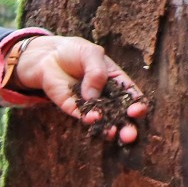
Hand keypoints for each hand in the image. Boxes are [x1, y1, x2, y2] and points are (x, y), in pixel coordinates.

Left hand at [12, 35, 149, 143]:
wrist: (49, 55)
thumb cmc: (75, 51)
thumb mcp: (91, 54)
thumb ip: (96, 72)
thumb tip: (93, 96)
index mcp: (117, 81)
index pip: (132, 96)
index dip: (137, 105)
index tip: (135, 110)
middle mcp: (106, 96)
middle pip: (121, 115)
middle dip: (127, 127)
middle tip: (130, 135)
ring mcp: (90, 104)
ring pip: (103, 120)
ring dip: (109, 128)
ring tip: (112, 132)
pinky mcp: (74, 108)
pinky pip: (83, 117)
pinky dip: (88, 120)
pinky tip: (92, 119)